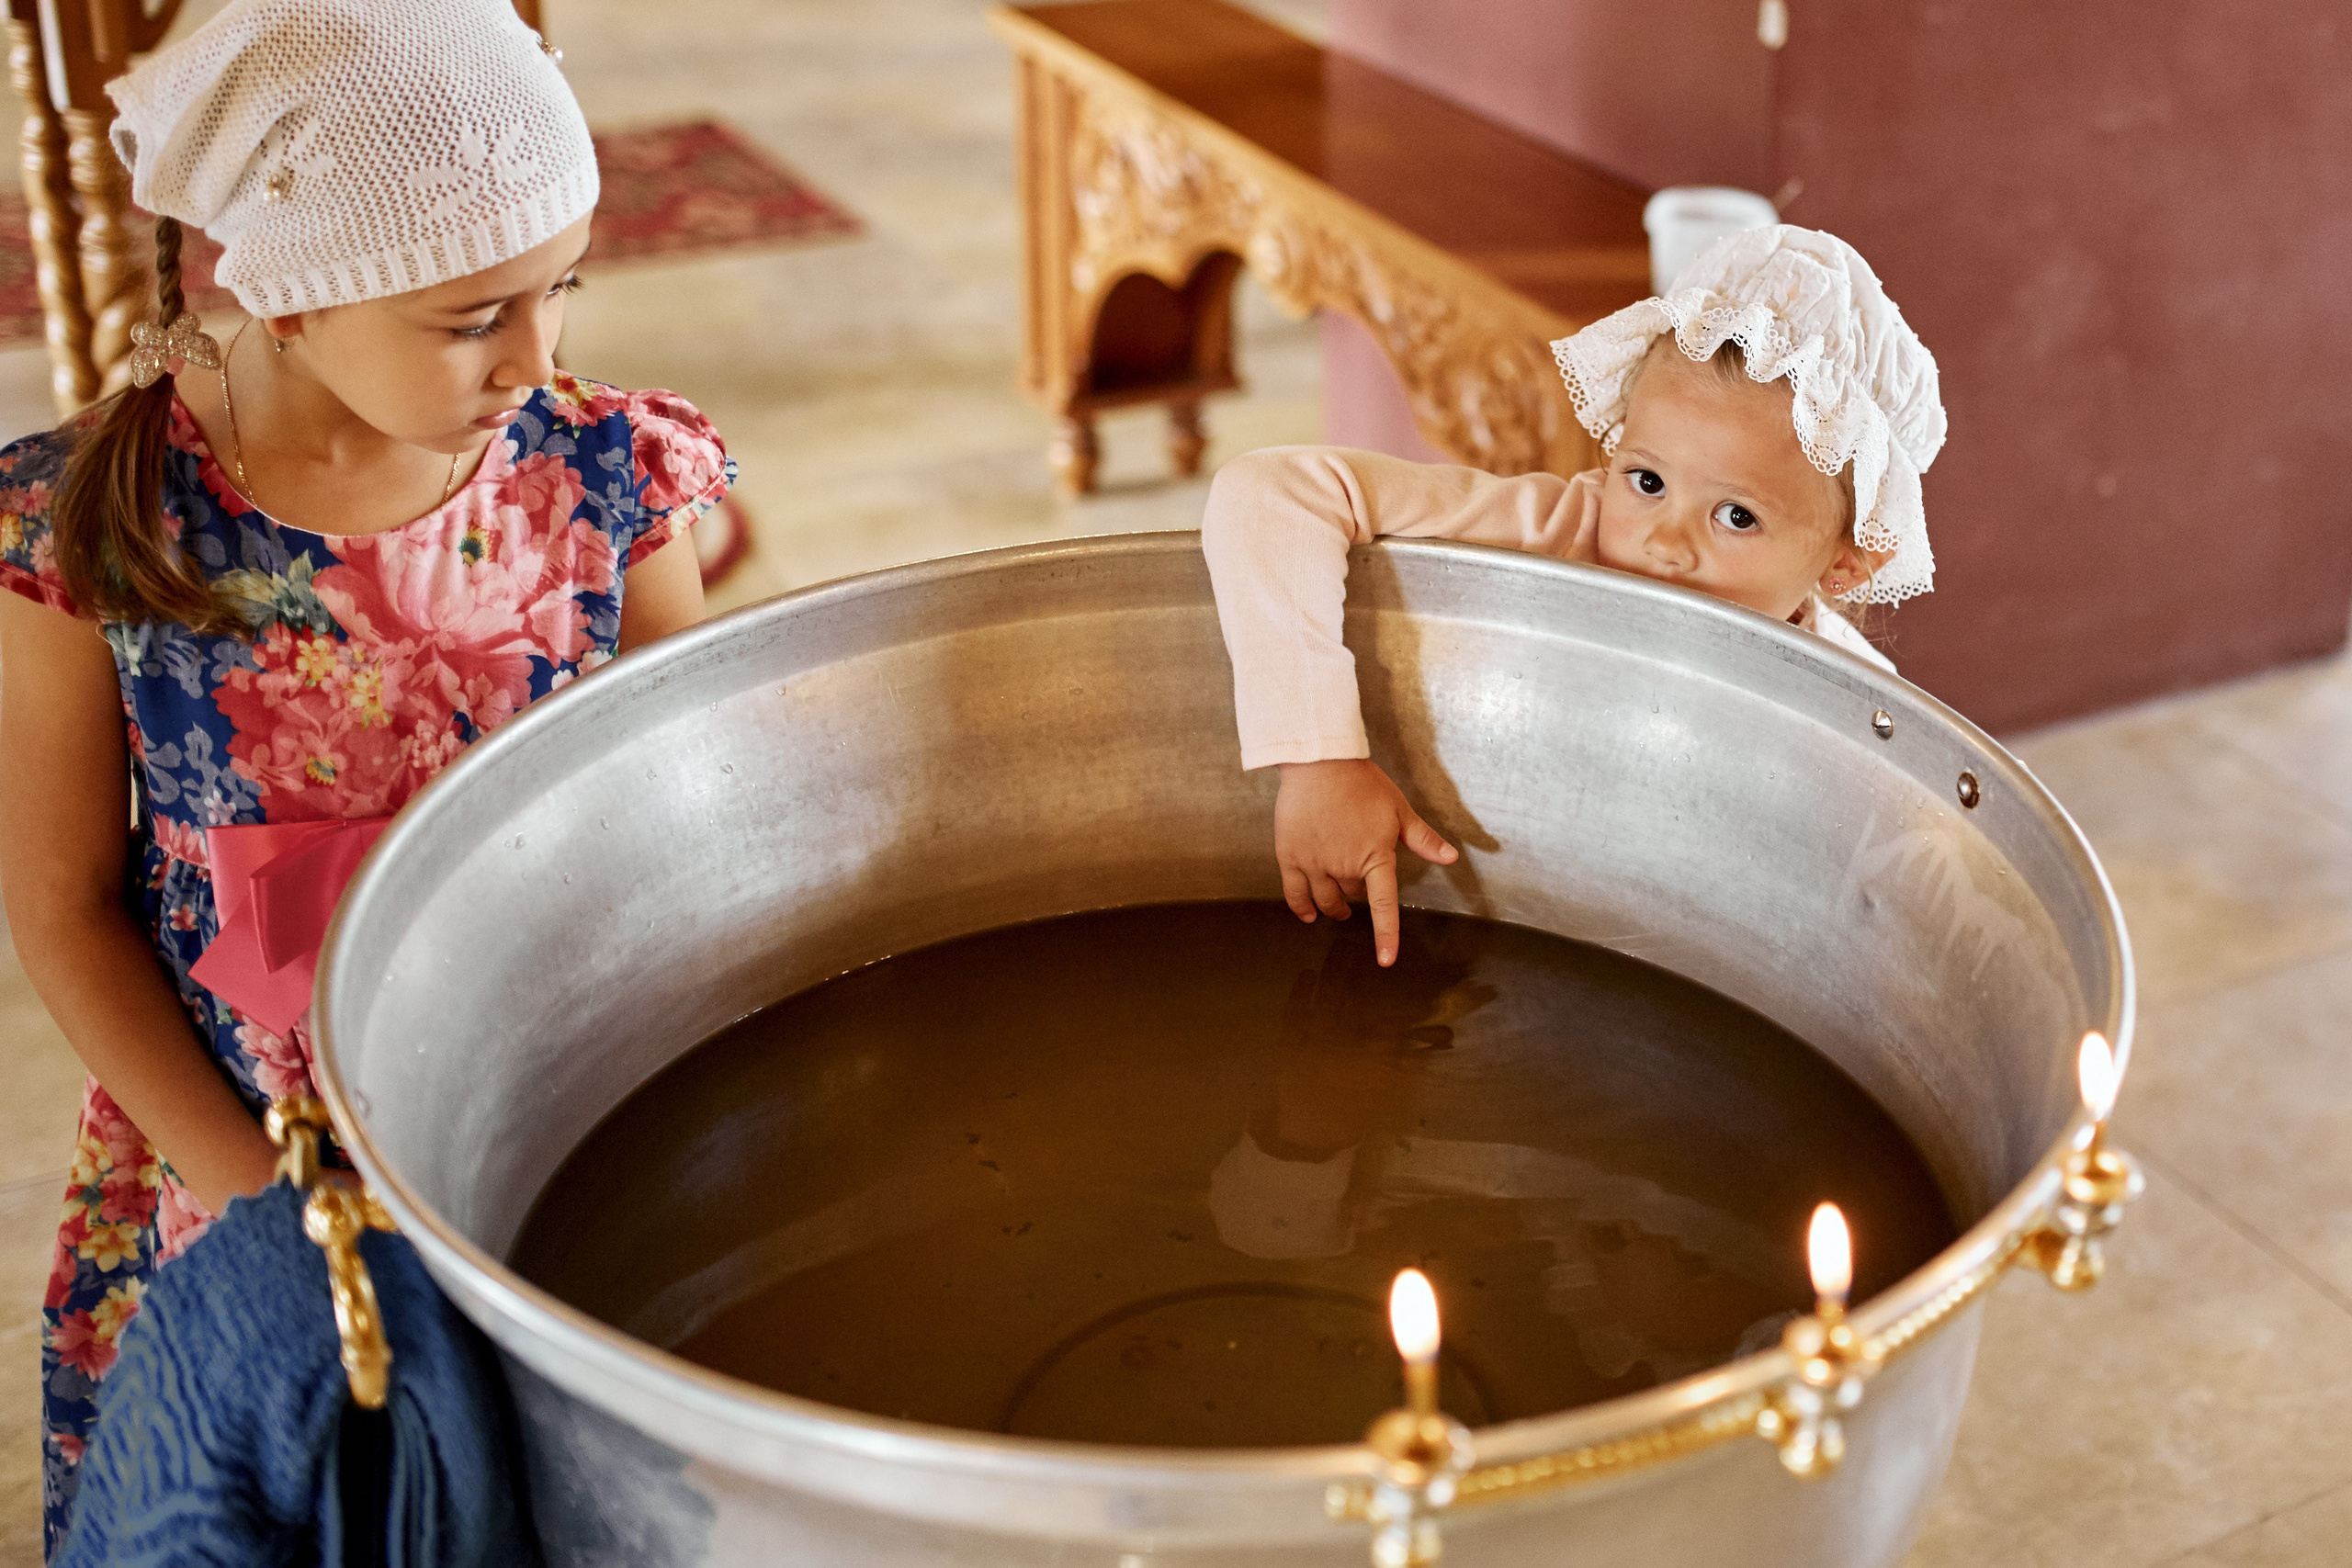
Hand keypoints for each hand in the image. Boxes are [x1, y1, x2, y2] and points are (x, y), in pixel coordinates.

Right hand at [1273, 759, 1456, 966]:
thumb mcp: (1398, 809)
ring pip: (1326, 899)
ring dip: (1334, 906)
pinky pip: (1294, 893)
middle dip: (1358, 892)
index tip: (1385, 960)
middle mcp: (1343, 865)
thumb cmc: (1361, 782)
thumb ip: (1423, 838)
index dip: (1385, 935)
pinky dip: (1302, 908)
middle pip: (1353, 895)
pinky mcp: (1290, 856)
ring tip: (1338, 909)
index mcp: (1374, 856)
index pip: (1383, 905)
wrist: (1319, 761)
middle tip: (1360, 882)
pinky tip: (1308, 914)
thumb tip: (1451, 857)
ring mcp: (1314, 863)